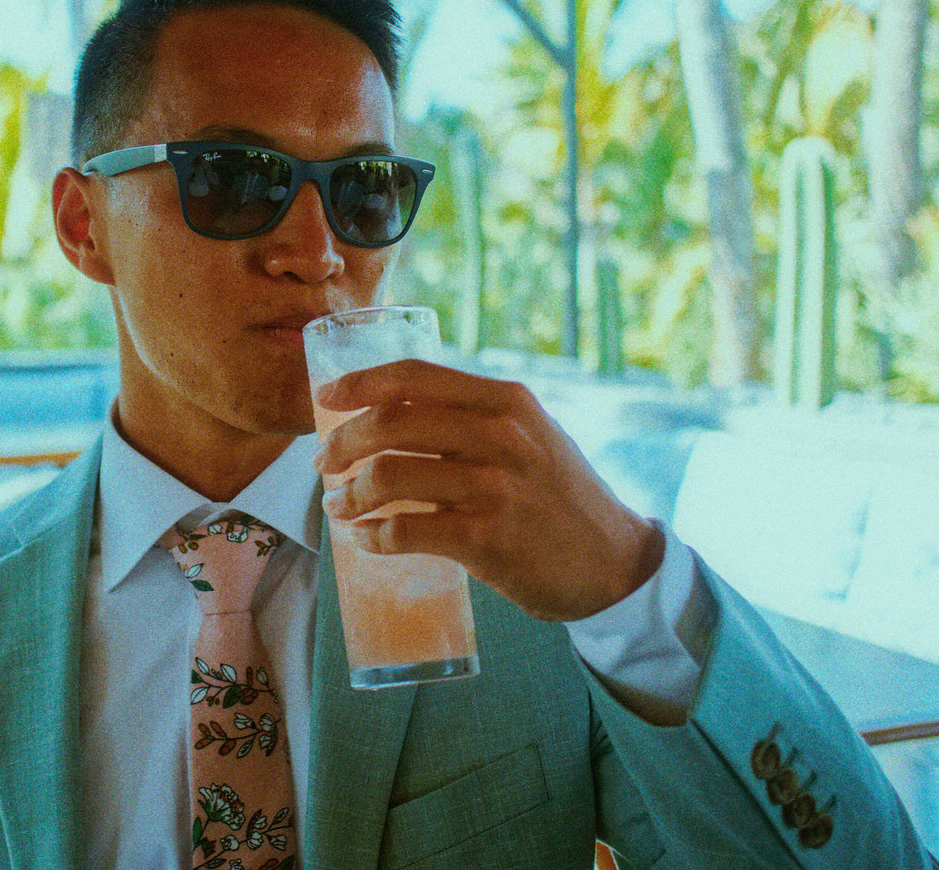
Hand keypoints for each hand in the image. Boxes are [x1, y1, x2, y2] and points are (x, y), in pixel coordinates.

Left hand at [314, 360, 663, 622]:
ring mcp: (495, 488)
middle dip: (343, 443)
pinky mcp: (488, 540)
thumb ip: (475, 418)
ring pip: (390, 477)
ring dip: (349, 494)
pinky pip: (406, 532)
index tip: (326, 397)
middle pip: (391, 422)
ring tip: (338, 506)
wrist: (614, 562)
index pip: (415, 376)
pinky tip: (365, 539)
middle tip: (324, 462)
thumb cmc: (558, 497)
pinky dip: (373, 536)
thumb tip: (393, 411)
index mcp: (507, 400)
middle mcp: (501, 435)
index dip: (360, 382)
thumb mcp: (531, 435)